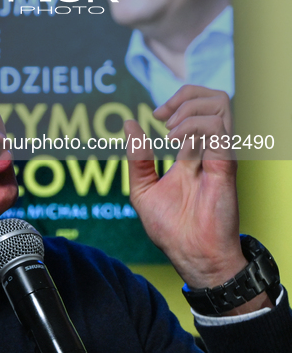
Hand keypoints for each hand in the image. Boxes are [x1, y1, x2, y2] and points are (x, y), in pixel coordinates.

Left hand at [125, 85, 243, 288]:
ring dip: (189, 109)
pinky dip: (192, 126)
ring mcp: (219, 155)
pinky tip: (174, 143)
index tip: (154, 114)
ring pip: (220, 104)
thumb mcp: (142, 189)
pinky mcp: (225, 166)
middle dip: (186, 96)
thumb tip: (128, 125)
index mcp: (193, 153)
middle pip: (214, 98)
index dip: (176, 101)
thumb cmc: (171, 229)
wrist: (191, 256)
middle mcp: (209, 150)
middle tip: (162, 115)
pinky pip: (217, 129)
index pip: (197, 108)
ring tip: (169, 131)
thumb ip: (137, 158)